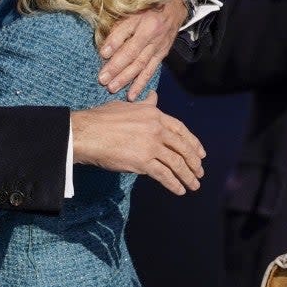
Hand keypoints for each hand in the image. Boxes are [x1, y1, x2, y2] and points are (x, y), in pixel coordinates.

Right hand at [71, 92, 204, 194]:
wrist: (86, 132)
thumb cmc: (101, 119)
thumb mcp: (127, 106)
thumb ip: (144, 104)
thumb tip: (154, 97)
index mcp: (154, 114)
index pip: (181, 129)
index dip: (193, 143)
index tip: (201, 153)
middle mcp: (156, 129)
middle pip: (183, 148)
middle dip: (194, 162)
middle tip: (199, 172)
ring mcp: (151, 145)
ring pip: (177, 163)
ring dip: (188, 176)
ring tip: (193, 185)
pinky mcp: (143, 161)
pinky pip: (164, 175)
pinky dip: (174, 184)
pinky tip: (179, 190)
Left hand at [98, 0, 186, 99]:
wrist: (176, 2)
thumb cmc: (149, 1)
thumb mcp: (134, 4)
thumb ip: (119, 21)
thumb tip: (104, 42)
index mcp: (144, 17)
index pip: (126, 31)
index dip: (114, 42)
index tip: (102, 54)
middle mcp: (153, 33)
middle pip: (133, 52)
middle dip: (117, 67)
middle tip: (102, 79)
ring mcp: (159, 45)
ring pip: (141, 64)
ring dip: (126, 78)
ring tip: (112, 88)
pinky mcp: (162, 54)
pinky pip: (151, 70)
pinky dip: (141, 83)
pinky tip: (132, 95)